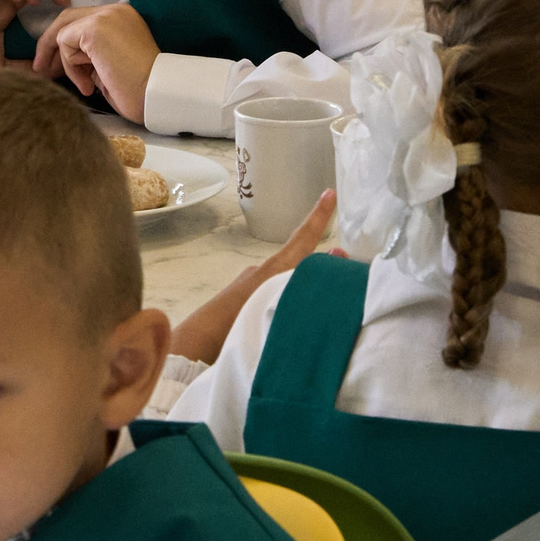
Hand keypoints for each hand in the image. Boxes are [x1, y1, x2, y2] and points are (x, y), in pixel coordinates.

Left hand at [35, 3, 161, 122]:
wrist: (157, 96)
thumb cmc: (140, 90)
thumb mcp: (109, 65)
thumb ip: (89, 54)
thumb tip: (59, 58)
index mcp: (122, 18)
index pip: (82, 21)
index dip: (66, 43)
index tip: (55, 65)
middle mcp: (115, 11)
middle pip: (68, 19)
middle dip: (50, 44)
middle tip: (41, 68)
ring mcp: (106, 17)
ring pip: (64, 31)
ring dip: (67, 63)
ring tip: (85, 84)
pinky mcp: (95, 29)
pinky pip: (64, 42)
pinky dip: (70, 66)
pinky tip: (88, 84)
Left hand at [169, 189, 338, 364]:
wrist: (195, 347)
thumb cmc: (236, 327)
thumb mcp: (276, 302)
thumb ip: (304, 284)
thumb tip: (334, 258)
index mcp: (273, 271)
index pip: (302, 239)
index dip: (318, 218)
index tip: (329, 193)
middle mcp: (262, 274)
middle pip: (298, 262)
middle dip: (321, 263)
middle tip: (344, 265)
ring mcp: (250, 289)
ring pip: (286, 281)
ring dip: (304, 286)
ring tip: (325, 301)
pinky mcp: (243, 306)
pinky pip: (273, 295)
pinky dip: (288, 299)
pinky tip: (294, 319)